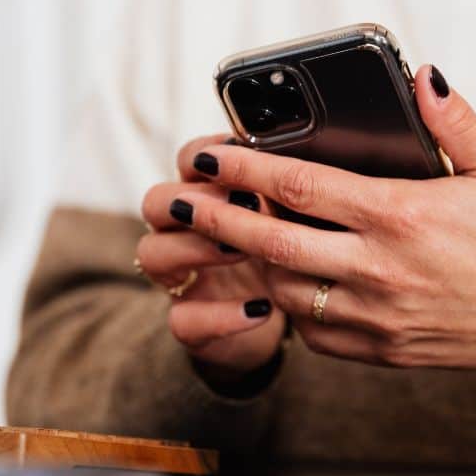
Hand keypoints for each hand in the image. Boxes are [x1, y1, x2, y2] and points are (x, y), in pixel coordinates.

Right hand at [138, 135, 285, 379]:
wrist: (295, 316)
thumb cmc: (300, 250)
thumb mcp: (301, 215)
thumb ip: (296, 189)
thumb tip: (321, 156)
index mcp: (211, 194)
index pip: (188, 160)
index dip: (206, 154)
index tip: (240, 152)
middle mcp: (185, 231)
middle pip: (156, 201)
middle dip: (195, 197)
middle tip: (242, 201)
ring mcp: (181, 277)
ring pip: (154, 254)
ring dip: (196, 247)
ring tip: (244, 249)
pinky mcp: (191, 323)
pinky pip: (183, 320)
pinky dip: (220, 316)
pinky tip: (262, 309)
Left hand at [166, 66, 475, 399]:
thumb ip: (454, 121)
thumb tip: (422, 74)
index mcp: (403, 217)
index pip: (300, 187)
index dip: (242, 168)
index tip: (203, 154)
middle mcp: (381, 270)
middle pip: (271, 241)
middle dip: (215, 220)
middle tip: (176, 204)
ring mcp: (377, 316)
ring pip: (283, 289)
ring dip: (249, 262)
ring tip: (227, 237)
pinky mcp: (381, 350)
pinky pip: (312, 330)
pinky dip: (289, 305)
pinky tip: (284, 280)